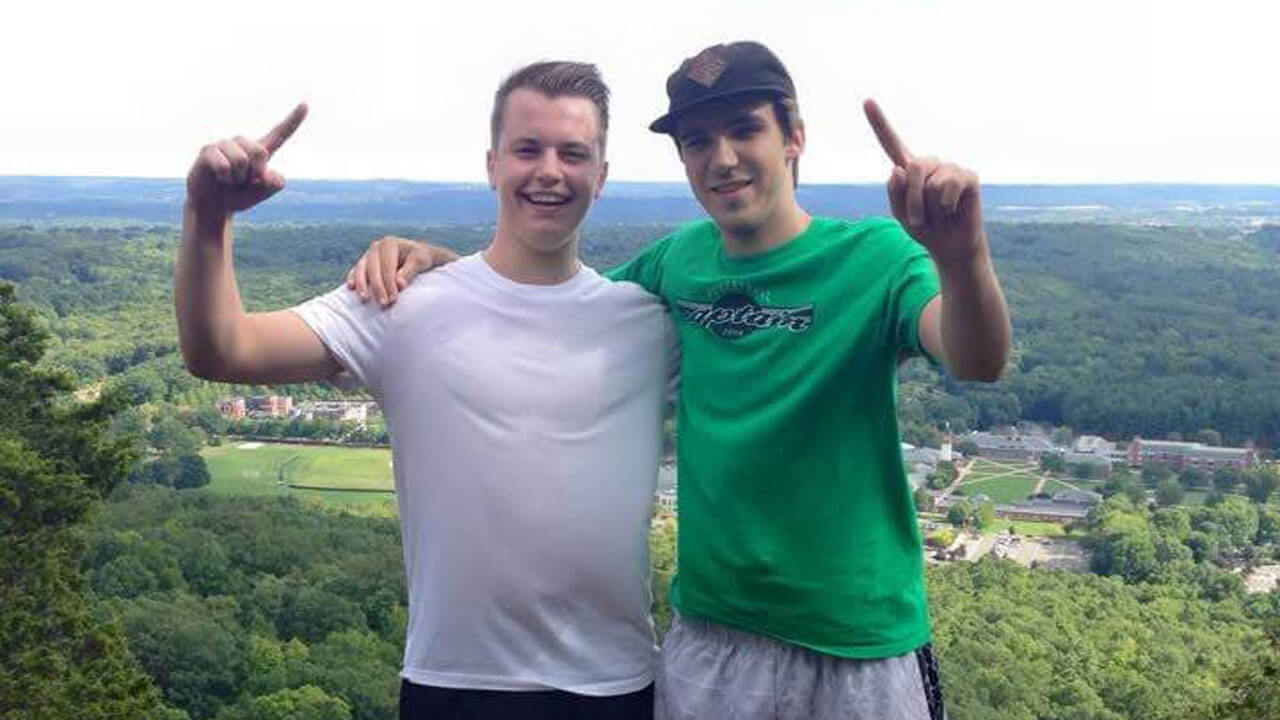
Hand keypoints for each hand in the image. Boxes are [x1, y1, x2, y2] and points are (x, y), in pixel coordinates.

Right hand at [186, 103, 307, 217]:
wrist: (213, 206)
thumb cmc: (239, 196)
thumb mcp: (263, 192)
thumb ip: (275, 183)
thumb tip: (266, 172)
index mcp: (261, 151)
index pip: (280, 133)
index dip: (294, 120)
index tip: (306, 104)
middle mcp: (244, 143)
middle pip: (260, 152)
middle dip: (254, 172)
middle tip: (243, 181)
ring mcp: (225, 144)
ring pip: (241, 160)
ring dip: (238, 178)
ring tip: (230, 180)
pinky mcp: (208, 149)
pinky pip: (224, 165)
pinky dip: (225, 178)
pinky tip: (219, 178)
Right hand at [344, 236, 458, 305]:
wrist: (417, 255)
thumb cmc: (420, 258)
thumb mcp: (420, 261)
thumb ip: (409, 271)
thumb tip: (399, 284)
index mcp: (389, 244)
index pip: (387, 266)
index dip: (389, 283)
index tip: (393, 299)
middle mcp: (376, 247)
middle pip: (373, 268)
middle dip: (377, 287)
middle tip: (384, 304)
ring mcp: (368, 254)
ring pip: (361, 269)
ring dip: (362, 284)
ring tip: (364, 299)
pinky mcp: (364, 262)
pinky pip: (356, 270)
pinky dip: (353, 278)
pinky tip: (350, 288)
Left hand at [864, 99, 984, 265]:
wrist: (950, 247)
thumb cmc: (925, 229)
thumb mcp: (900, 215)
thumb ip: (894, 193)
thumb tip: (899, 168)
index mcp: (909, 170)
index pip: (891, 143)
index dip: (879, 122)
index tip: (867, 101)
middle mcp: (930, 164)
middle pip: (912, 168)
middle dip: (911, 200)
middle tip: (918, 219)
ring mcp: (950, 168)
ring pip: (930, 182)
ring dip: (928, 208)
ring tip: (939, 215)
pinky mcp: (968, 177)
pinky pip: (948, 187)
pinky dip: (946, 206)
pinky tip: (953, 211)